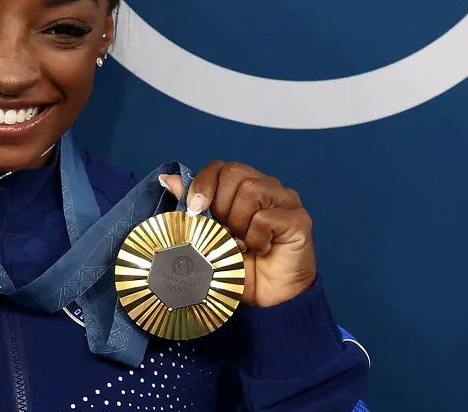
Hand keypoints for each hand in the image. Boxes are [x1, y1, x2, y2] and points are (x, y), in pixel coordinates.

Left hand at [160, 161, 315, 307]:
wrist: (268, 300)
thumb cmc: (238, 266)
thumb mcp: (207, 235)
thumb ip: (192, 205)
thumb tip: (167, 179)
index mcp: (245, 186)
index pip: (220, 167)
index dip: (203, 184)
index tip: (194, 210)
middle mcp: (268, 187)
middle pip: (234, 172)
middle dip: (221, 206)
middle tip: (225, 233)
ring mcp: (287, 200)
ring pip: (251, 190)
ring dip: (238, 223)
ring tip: (243, 244)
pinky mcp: (300, 219)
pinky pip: (265, 218)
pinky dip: (255, 239)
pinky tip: (260, 250)